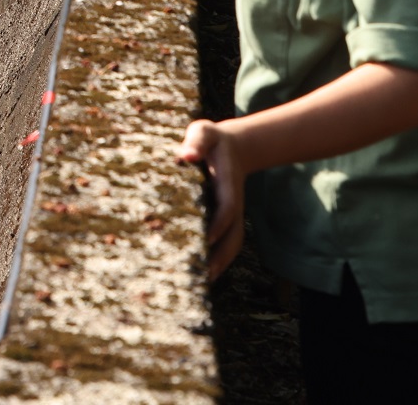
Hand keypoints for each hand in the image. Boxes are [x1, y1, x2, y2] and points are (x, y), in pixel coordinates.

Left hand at [176, 119, 245, 280]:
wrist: (231, 147)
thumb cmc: (211, 139)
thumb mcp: (204, 133)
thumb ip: (197, 141)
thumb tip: (185, 155)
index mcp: (228, 185)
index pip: (226, 208)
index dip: (219, 224)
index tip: (207, 239)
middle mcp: (232, 205)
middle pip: (233, 235)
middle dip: (221, 256)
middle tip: (204, 277)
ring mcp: (230, 215)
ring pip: (230, 244)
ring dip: (218, 263)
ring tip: (201, 284)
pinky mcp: (222, 219)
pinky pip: (222, 242)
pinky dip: (215, 259)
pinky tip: (200, 274)